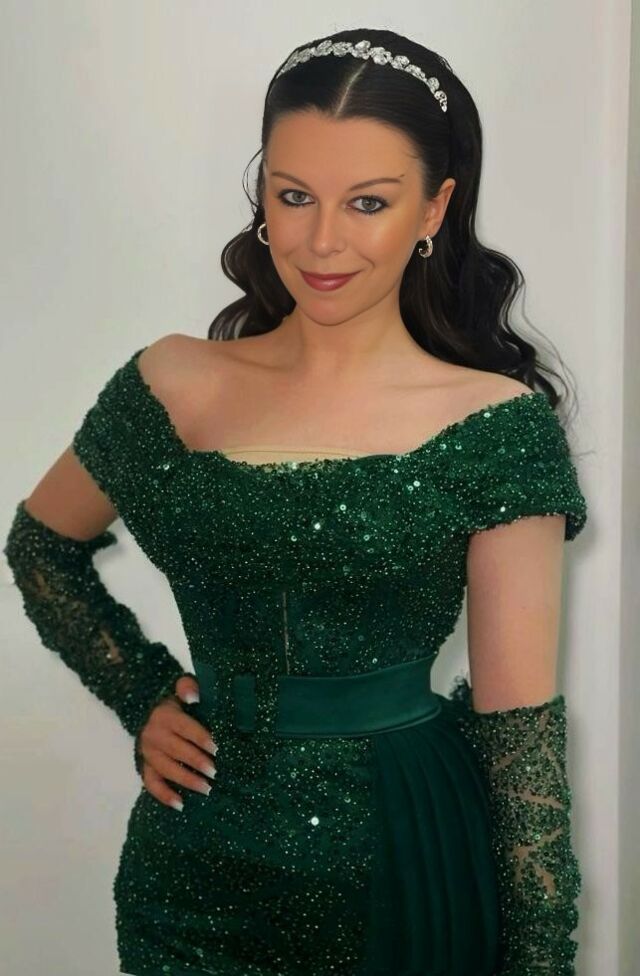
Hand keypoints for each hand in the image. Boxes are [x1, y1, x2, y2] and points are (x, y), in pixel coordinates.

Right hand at [137, 675, 218, 810]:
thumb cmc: (176, 702)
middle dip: (196, 762)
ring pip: (166, 769)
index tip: (216, 748)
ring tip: (206, 789)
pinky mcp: (144, 766)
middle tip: (215, 772)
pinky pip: (151, 784)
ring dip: (186, 780)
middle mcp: (153, 735)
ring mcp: (148, 753)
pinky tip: (180, 804)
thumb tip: (193, 697)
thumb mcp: (181, 688)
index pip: (184, 728)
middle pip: (176, 750)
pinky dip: (164, 795)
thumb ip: (188, 687)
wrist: (147, 710)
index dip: (200, 738)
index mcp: (165, 715)